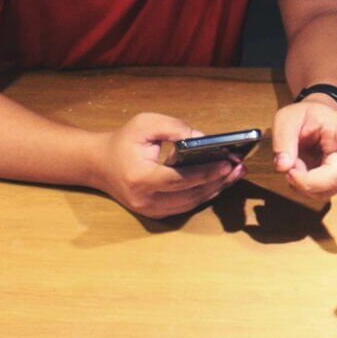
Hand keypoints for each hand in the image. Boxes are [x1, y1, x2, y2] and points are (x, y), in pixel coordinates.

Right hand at [90, 113, 244, 218]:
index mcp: (140, 178)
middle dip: (217, 181)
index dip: (205, 172)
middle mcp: (145, 199)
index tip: (226, 163)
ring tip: (234, 174)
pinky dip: (203, 194)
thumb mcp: (144, 124)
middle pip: (190, 195)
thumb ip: (173, 128)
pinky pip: (185, 206)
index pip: (179, 179)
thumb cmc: (122, 142)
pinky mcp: (155, 213)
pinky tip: (219, 182)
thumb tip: (202, 138)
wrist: (98, 163)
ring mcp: (150, 210)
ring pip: (191, 203)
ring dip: (215, 189)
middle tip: (238, 167)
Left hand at [272, 96, 336, 200]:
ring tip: (293, 162)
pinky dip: (300, 187)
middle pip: (335, 176)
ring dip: (300, 182)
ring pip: (324, 191)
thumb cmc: (304, 118)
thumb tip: (283, 166)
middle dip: (308, 180)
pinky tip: (297, 171)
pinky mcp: (333, 185)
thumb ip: (283, 139)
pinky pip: (316, 195)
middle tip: (287, 169)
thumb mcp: (288, 118)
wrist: (312, 124)